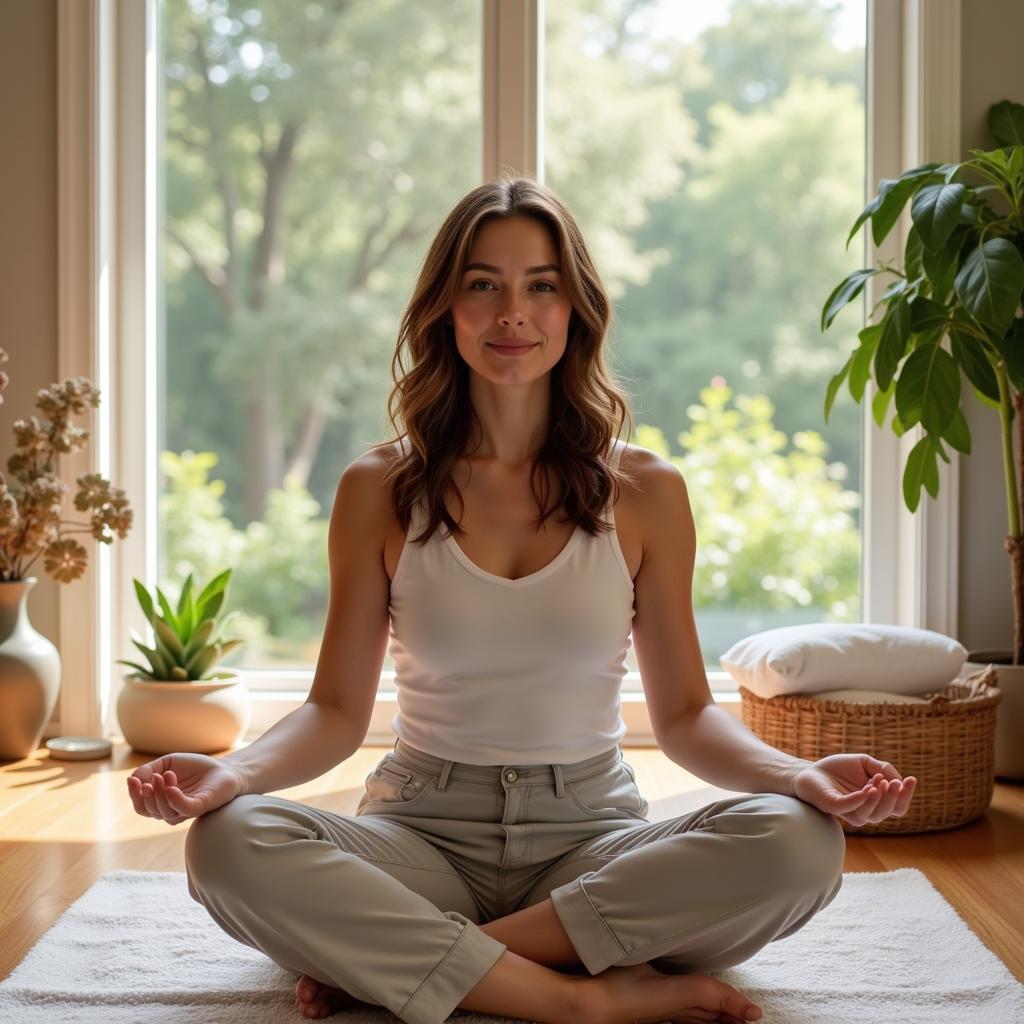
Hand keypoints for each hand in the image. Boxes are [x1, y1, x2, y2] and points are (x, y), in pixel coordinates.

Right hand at [126, 753, 244, 824]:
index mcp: (161, 802)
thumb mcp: (168, 763)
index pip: (141, 806)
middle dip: (147, 794)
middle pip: (149, 811)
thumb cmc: (196, 768)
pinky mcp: (201, 807)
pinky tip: (170, 787)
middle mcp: (172, 810)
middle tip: (154, 776)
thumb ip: (148, 770)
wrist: (225, 769)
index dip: (134, 795)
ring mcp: (186, 810)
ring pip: (164, 812)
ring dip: (160, 793)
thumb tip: (132, 779)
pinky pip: (184, 809)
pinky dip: (174, 799)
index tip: (133, 779)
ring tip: (167, 774)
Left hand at [787, 754, 916, 827]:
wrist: (810, 770)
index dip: (906, 796)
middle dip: (894, 798)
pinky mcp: (834, 807)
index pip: (897, 807)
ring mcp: (849, 811)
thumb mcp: (865, 763)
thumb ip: (884, 768)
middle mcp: (865, 810)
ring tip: (880, 781)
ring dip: (879, 799)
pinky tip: (868, 789)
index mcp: (875, 802)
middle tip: (894, 783)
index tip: (912, 779)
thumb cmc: (838, 770)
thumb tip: (899, 780)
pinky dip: (861, 800)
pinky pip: (850, 807)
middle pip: (887, 812)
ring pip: (871, 815)